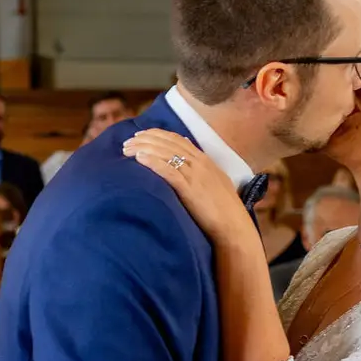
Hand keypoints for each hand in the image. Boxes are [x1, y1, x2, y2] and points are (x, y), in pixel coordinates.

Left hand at [123, 129, 252, 244]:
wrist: (233, 225)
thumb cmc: (225, 209)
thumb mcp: (215, 183)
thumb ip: (202, 169)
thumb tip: (189, 157)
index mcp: (205, 160)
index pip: (176, 139)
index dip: (157, 135)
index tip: (140, 135)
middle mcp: (199, 162)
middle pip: (167, 143)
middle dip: (145, 140)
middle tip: (127, 142)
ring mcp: (194, 174)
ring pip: (164, 153)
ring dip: (143, 148)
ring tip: (126, 150)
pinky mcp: (189, 187)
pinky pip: (168, 170)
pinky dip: (152, 161)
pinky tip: (139, 158)